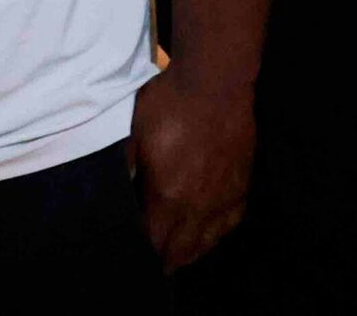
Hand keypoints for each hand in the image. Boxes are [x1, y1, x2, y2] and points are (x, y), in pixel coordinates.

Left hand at [131, 71, 252, 269]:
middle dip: (167, 260)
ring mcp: (223, 198)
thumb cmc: (167, 106)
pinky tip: (210, 235)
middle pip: (183, 247)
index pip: (155, 238)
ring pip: (209, 240)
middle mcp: (199, 205)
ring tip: (178, 259)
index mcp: (168, 195)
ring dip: (192, 252)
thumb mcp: (132, 134)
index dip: (144, 251)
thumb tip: (115, 191)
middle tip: (155, 268)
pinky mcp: (241, 186)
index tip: (134, 257)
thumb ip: (125, 168)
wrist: (215, 87)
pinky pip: (230, 222)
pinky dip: (217, 234)